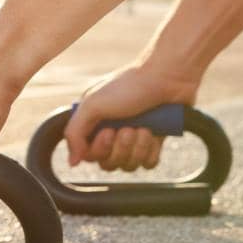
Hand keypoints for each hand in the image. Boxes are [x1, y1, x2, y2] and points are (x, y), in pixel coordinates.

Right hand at [65, 61, 200, 170]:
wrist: (169, 77)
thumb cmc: (130, 86)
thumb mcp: (93, 104)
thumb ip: (75, 132)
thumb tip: (72, 162)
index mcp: (95, 123)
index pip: (90, 156)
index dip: (99, 150)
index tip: (108, 131)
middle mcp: (112, 132)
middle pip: (109, 164)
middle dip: (120, 149)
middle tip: (128, 128)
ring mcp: (134, 138)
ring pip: (129, 165)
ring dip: (137, 148)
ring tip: (144, 128)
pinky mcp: (154, 141)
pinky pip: (148, 163)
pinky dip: (151, 151)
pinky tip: (155, 134)